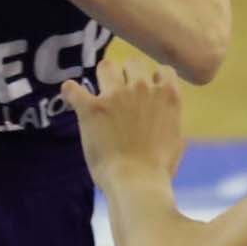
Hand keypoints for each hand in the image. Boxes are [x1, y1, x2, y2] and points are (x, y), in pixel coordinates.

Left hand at [62, 62, 185, 188]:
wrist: (137, 182)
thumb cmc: (158, 169)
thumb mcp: (175, 139)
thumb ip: (168, 117)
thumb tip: (163, 111)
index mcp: (167, 95)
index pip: (163, 70)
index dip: (154, 81)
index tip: (147, 93)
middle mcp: (143, 88)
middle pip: (133, 63)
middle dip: (128, 76)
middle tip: (121, 94)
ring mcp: (116, 95)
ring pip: (107, 66)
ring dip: (103, 78)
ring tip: (100, 94)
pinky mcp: (92, 108)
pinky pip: (73, 88)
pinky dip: (70, 92)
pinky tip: (71, 97)